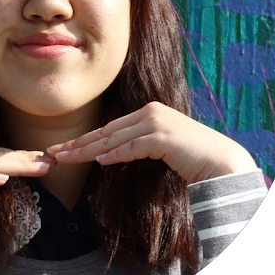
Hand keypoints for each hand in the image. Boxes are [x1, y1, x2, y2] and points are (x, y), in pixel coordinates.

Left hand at [47, 102, 256, 183]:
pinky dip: (116, 155)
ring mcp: (156, 122)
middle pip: (105, 132)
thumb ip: (134, 145)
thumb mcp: (158, 145)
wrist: (221, 161)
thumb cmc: (190, 156)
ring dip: (87, 151)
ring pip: (114, 140)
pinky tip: (99, 162)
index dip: (84, 139)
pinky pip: (133, 147)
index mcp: (146, 112)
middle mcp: (148, 112)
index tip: (64, 148)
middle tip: (53, 152)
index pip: (108, 128)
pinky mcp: (163, 136)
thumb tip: (107, 155)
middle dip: (77, 144)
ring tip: (65, 158)